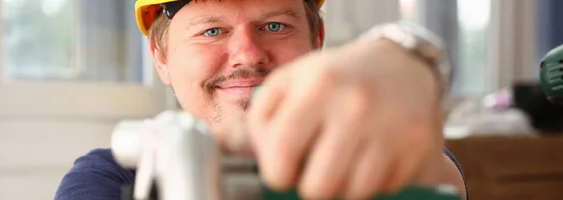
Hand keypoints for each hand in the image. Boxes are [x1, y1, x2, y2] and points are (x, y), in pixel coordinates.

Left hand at [229, 38, 446, 198]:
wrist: (401, 66)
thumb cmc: (335, 78)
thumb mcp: (290, 84)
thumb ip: (259, 119)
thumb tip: (231, 152)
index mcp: (316, 87)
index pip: (279, 159)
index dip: (276, 174)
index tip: (284, 168)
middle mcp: (355, 106)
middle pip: (317, 188)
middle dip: (310, 185)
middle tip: (315, 169)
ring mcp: (391, 129)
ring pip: (352, 195)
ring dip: (342, 188)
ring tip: (343, 162)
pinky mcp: (419, 148)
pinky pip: (384, 192)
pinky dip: (372, 185)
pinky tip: (370, 160)